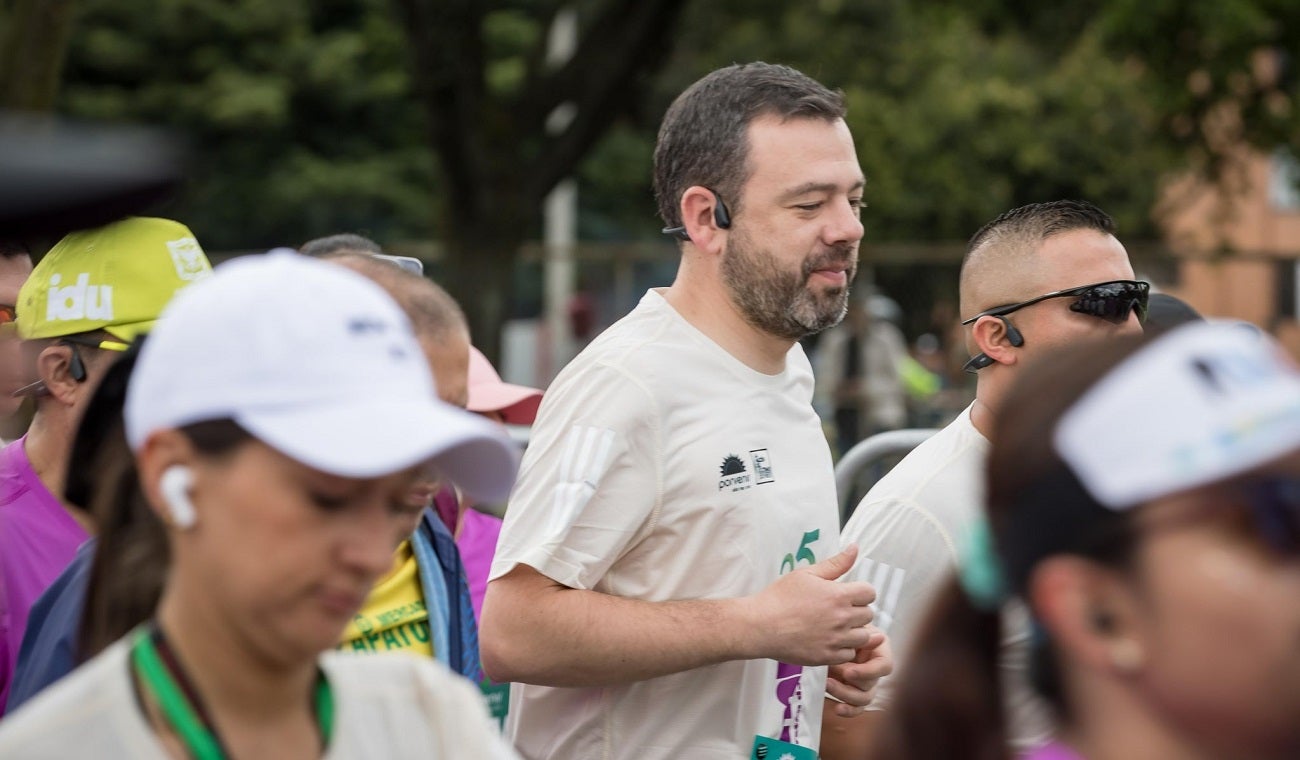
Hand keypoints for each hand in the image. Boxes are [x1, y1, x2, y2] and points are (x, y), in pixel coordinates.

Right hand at [745, 544, 875, 664]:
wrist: (761, 625)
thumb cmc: (780, 597)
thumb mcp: (807, 574)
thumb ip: (835, 563)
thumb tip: (855, 548)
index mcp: (839, 595)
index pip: (870, 593)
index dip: (860, 592)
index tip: (848, 594)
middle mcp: (842, 618)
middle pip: (868, 615)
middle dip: (857, 610)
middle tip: (838, 610)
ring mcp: (836, 640)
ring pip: (863, 637)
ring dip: (854, 631)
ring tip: (836, 627)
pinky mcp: (828, 657)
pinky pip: (850, 654)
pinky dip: (844, 648)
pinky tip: (830, 640)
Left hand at [825, 625, 892, 715]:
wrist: (820, 632)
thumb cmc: (837, 626)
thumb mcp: (848, 627)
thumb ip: (861, 635)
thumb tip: (878, 637)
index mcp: (880, 649)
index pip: (884, 665)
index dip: (868, 672)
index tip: (848, 672)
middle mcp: (875, 667)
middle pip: (871, 684)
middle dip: (850, 681)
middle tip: (830, 674)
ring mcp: (866, 682)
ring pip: (864, 698)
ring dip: (845, 694)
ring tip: (827, 684)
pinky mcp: (854, 693)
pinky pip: (857, 707)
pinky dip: (849, 710)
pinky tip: (838, 709)